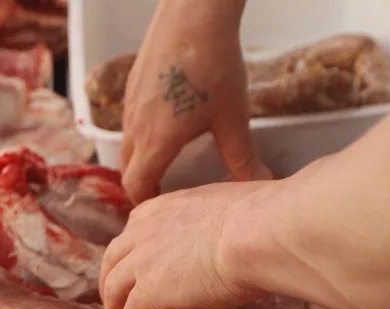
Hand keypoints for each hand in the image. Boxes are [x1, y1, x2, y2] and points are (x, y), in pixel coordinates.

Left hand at [100, 180, 269, 308]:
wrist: (260, 233)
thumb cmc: (262, 219)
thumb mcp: (226, 210)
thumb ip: (211, 225)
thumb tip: (223, 241)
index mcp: (164, 208)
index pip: (134, 229)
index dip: (131, 252)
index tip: (137, 268)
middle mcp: (144, 231)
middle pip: (113, 260)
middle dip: (112, 283)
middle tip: (118, 303)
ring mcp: (143, 261)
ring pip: (114, 291)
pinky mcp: (149, 291)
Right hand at [121, 0, 270, 202]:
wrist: (193, 12)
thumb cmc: (214, 65)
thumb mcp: (233, 118)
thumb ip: (242, 157)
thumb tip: (262, 184)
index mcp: (156, 142)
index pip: (136, 187)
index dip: (146, 203)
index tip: (162, 208)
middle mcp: (135, 127)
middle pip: (126, 169)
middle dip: (142, 183)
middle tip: (164, 189)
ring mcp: (129, 105)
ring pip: (126, 143)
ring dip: (141, 156)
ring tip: (166, 157)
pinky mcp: (132, 84)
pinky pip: (130, 120)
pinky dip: (141, 131)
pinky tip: (168, 119)